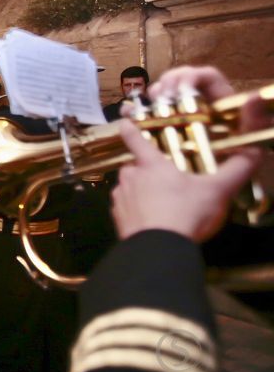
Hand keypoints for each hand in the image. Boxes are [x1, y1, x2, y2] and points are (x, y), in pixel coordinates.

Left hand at [112, 65, 265, 241]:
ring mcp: (120, 198)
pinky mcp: (117, 218)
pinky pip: (126, 208)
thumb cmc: (186, 213)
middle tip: (167, 181)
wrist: (158, 250)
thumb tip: (255, 152)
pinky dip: (136, 211)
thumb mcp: (217, 191)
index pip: (136, 139)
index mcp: (151, 165)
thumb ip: (236, 170)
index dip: (131, 129)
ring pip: (129, 187)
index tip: (126, 122)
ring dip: (141, 191)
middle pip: (134, 165)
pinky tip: (153, 220)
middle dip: (147, 170)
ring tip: (163, 204)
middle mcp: (130, 177)